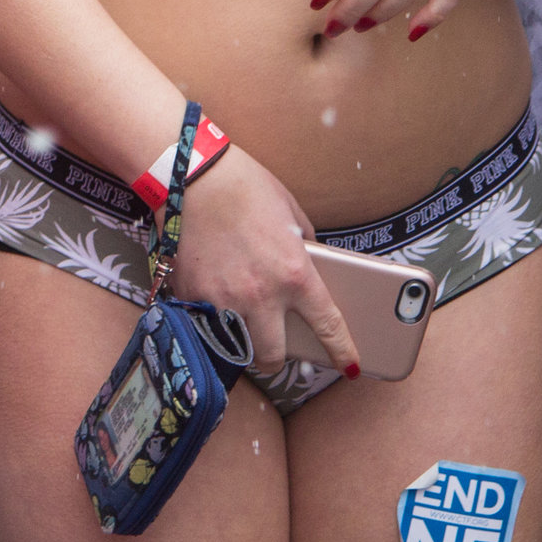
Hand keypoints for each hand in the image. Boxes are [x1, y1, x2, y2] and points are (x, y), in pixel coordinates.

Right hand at [165, 147, 359, 379]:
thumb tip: (310, 267)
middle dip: (275, 359)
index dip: (343, 352)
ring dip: (239, 341)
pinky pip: (203, 318)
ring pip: (235, 346)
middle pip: (272, 356)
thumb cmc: (245, 186)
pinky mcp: (191, 293)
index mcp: (295, 274)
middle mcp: (261, 295)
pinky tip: (208, 294)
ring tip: (238, 326)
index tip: (350, 368)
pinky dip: (207, 314)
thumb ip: (305, 248)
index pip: (328, 327)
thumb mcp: (292, 215)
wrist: (192, 173)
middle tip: (272, 350)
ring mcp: (223, 298)